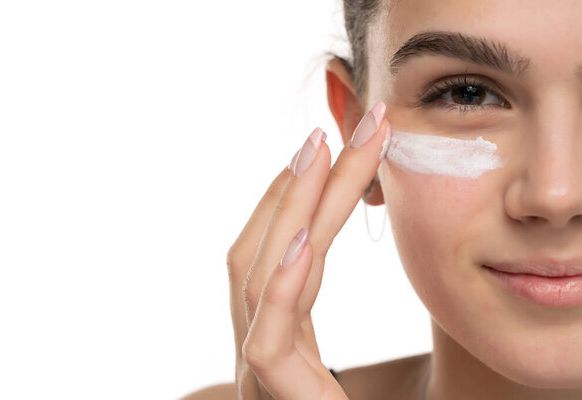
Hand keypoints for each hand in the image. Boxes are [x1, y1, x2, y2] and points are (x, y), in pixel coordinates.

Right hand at [226, 101, 388, 398]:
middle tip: (327, 127)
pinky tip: (308, 235)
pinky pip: (272, 336)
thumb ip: (319, 314)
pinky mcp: (278, 397)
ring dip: (292, 210)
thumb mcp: (351, 367)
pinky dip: (285, 283)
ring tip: (318, 152)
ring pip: (262, 279)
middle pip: (264, 252)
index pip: (275, 255)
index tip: (320, 149)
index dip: (288, 199)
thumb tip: (325, 247)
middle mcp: (259, 353)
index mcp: (279, 340)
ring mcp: (262, 377)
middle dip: (296, 187)